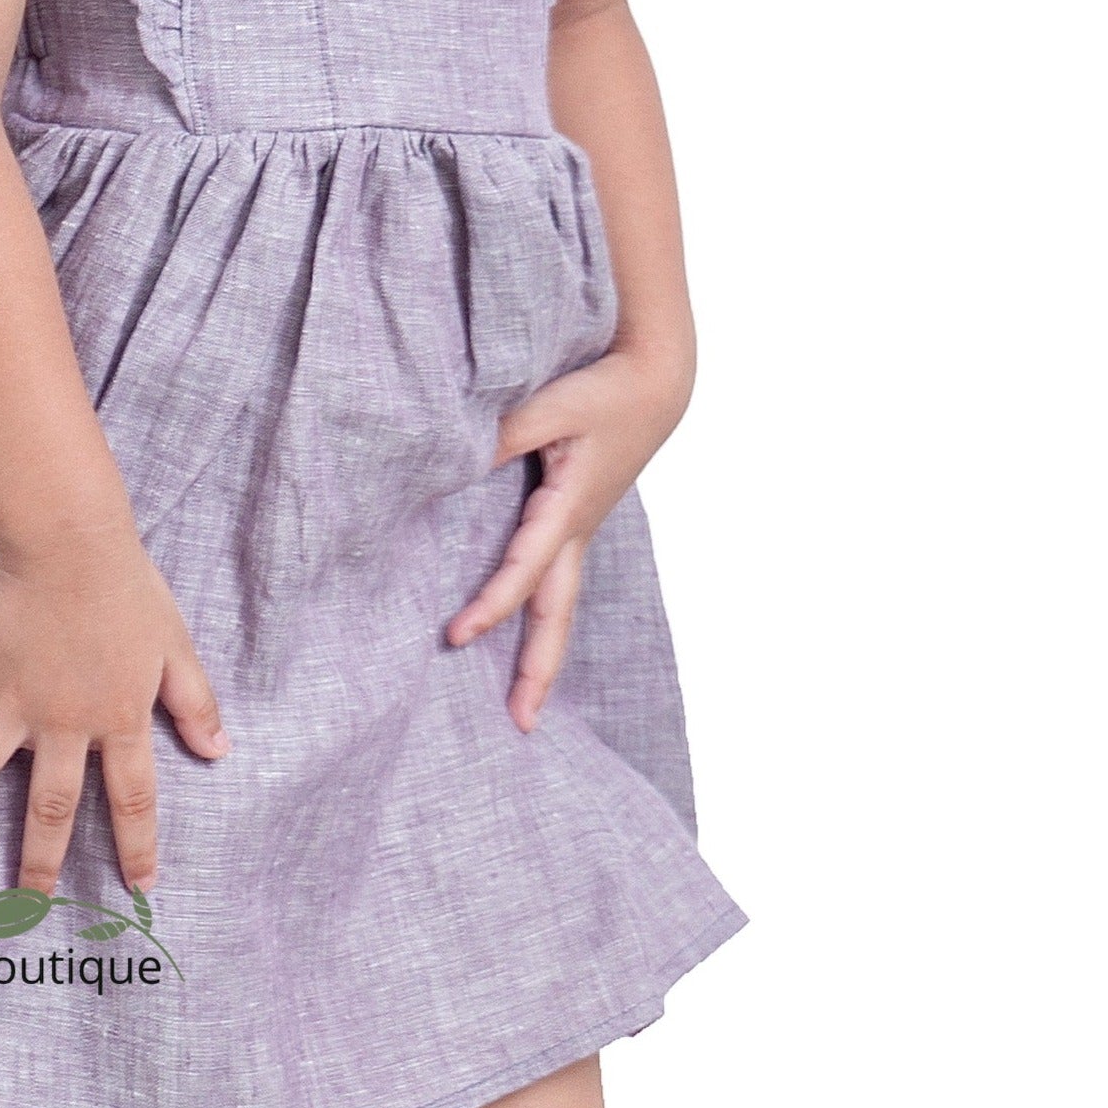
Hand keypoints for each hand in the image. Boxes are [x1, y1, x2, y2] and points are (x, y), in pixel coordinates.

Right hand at [0, 519, 228, 891]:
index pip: (132, 798)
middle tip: (28, 903)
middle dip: (40, 860)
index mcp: (117, 720)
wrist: (71, 541)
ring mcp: (11, 700)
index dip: (137, 845)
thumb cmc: (129, 590)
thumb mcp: (176, 648)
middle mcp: (61, 724)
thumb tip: (220, 752)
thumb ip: (196, 704)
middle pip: (50, 807)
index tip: (137, 889)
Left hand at [443, 347, 689, 732]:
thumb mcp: (550, 403)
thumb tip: (452, 463)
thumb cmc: (605, 389)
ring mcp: (580, 529)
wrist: (656, 383)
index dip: (490, 607)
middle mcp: (577, 530)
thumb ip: (500, 435)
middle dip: (538, 671)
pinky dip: (541, 616)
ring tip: (524, 704)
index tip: (455, 638)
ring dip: (542, 654)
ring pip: (559, 604)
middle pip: (556, 615)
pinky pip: (557, 581)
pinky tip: (524, 634)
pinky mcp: (578, 520)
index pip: (524, 571)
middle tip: (520, 725)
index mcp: (568, 508)